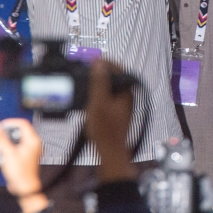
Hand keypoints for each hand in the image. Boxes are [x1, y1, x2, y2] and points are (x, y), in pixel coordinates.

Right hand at [0, 118, 41, 197]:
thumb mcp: (7, 153)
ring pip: (18, 138)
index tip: (0, 126)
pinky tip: (3, 151)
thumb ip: (0, 138)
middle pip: (19, 130)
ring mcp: (30, 150)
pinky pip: (17, 146)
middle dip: (7, 132)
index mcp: (32, 140)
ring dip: (7, 139)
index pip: (22, 123)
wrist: (24, 188)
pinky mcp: (26, 155)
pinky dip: (10, 146)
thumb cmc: (20, 173)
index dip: (10, 122)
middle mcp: (33, 143)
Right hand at [84, 59, 135, 180]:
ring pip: (110, 87)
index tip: (91, 60)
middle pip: (114, 77)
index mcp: (126, 92)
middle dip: (100, 71)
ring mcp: (121, 105)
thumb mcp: (99, 102)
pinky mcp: (115, 112)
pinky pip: (107, 96)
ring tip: (85, 79)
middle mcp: (126, 96)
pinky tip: (88, 96)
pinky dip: (98, 92)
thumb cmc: (105, 130)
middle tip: (86, 68)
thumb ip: (100, 82)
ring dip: (98, 82)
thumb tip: (99, 63)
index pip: (118, 69)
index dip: (105, 62)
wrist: (109, 152)